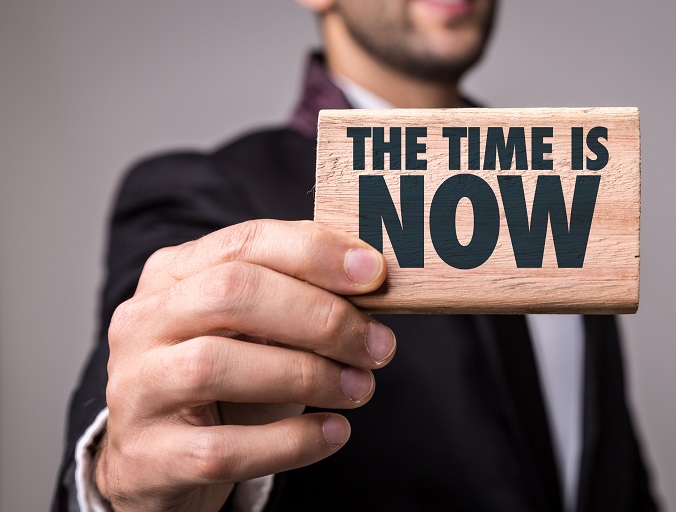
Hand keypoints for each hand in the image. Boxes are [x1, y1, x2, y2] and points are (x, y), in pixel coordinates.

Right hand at [94, 220, 394, 510]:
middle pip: (231, 295)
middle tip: (378, 345)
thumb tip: (374, 282)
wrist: (160, 458)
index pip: (245, 242)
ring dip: (307, 375)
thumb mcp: (253, 326)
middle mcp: (144, 322)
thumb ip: (298, 296)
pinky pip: (223, 448)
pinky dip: (290, 442)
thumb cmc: (224, 378)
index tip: (374, 274)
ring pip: (214, 366)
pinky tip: (333, 432)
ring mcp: (137, 388)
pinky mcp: (149, 455)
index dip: (315, 254)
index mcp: (174, 274)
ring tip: (360, 388)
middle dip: (319, 317)